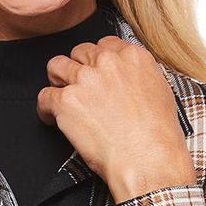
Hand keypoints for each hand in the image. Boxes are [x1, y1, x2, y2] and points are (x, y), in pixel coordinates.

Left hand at [38, 35, 195, 201]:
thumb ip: (140, 77)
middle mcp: (107, 62)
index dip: (97, 60)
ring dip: (58, 80)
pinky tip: (52, 117)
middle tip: (79, 88)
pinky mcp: (66, 101)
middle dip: (78, 69)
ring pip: (57, 66)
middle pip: (80, 53)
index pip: (106, 45)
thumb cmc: (158, 137)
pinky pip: (44, 96)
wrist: (147, 160)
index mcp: (133, 57)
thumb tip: (129, 80)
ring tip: (61, 96)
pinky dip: (45, 108)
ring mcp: (85, 80)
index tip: (95, 71)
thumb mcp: (162, 93)